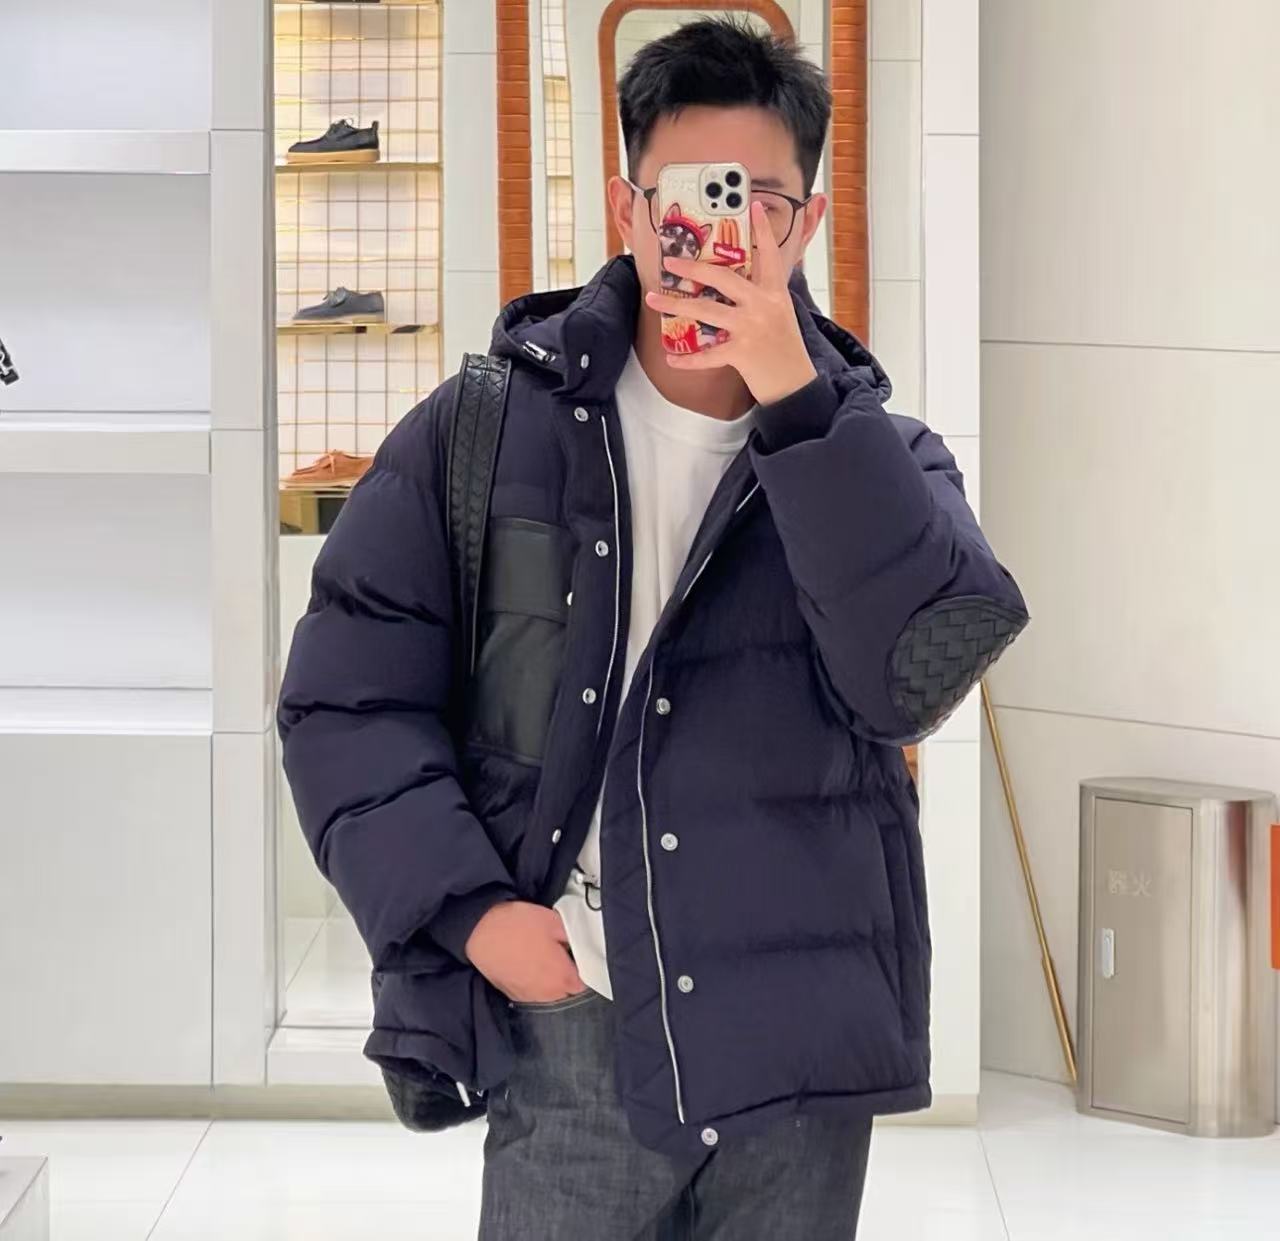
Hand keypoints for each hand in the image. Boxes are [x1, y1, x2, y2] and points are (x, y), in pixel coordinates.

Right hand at [464, 901, 586, 1003]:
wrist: (479, 931)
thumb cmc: (517, 925)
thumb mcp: (554, 921)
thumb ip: (574, 936)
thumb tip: (582, 945)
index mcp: (563, 977)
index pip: (586, 985)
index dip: (587, 971)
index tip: (583, 959)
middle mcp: (548, 993)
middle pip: (569, 994)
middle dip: (570, 979)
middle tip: (565, 958)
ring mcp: (528, 996)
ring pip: (550, 996)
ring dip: (552, 983)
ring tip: (546, 961)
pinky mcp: (512, 994)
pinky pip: (532, 994)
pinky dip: (535, 985)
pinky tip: (531, 967)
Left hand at [645, 199, 816, 406]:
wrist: (795, 384)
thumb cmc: (785, 348)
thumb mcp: (780, 314)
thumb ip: (761, 296)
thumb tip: (734, 283)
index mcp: (774, 293)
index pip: (769, 255)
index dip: (763, 230)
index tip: (753, 206)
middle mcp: (763, 306)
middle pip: (724, 278)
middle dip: (693, 268)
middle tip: (670, 262)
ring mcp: (751, 328)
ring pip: (706, 311)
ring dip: (676, 305)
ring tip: (654, 299)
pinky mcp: (742, 353)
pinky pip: (708, 355)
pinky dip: (688, 359)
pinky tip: (671, 358)